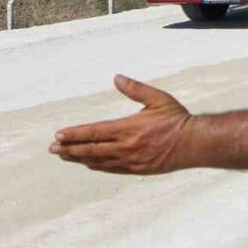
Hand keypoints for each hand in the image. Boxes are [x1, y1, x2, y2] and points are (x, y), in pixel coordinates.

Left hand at [49, 75, 191, 173]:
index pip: (95, 132)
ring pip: (98, 161)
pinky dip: (96, 165)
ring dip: (79, 158)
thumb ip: (135, 89)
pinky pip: (111, 168)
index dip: (75, 134)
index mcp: (129, 128)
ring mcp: (131, 160)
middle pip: (91, 149)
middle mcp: (126, 146)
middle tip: (52, 148)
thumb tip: (117, 78)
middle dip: (69, 148)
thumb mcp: (158, 99)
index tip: (59, 135)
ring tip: (64, 156)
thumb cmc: (177, 119)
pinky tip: (87, 163)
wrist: (194, 144)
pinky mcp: (137, 170)